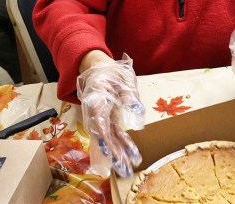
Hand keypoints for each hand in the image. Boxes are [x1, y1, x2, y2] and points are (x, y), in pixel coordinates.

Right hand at [77, 53, 145, 177]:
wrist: (97, 67)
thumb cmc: (109, 71)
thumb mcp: (122, 77)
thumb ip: (129, 94)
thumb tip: (138, 112)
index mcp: (96, 100)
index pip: (98, 122)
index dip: (103, 138)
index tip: (109, 151)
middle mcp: (96, 111)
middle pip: (102, 135)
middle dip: (112, 153)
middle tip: (123, 168)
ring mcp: (101, 116)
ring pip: (108, 137)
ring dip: (117, 152)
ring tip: (127, 168)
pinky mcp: (108, 117)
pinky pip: (113, 133)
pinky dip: (122, 143)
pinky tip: (131, 154)